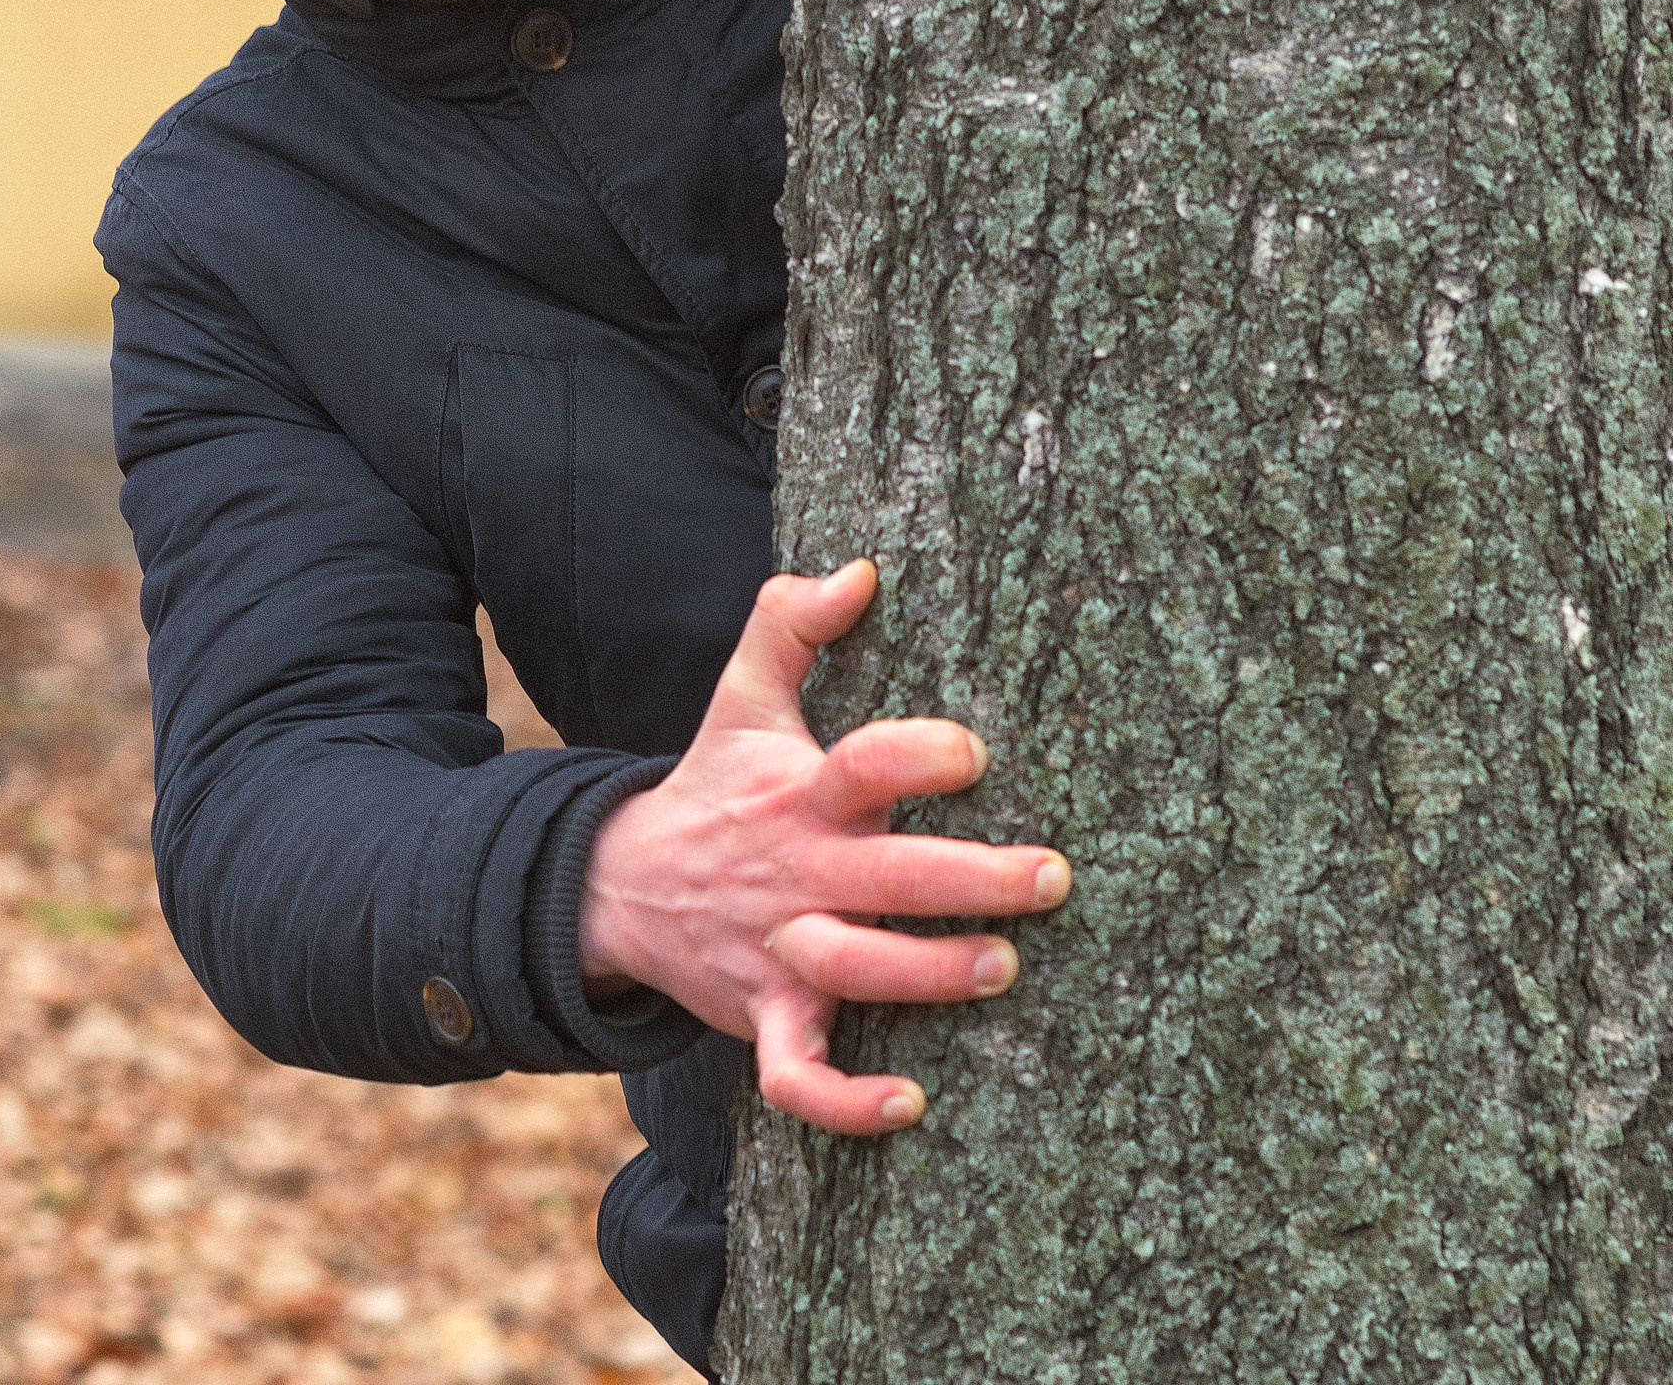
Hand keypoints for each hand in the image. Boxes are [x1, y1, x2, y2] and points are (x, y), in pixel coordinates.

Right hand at [579, 557, 1071, 1135]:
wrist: (621, 886)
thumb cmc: (715, 783)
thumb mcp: (741, 695)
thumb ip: (790, 620)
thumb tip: (860, 569)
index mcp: (802, 793)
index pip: (863, 766)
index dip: (916, 756)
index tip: (975, 753)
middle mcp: (797, 873)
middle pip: (886, 879)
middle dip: (972, 880)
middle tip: (1051, 877)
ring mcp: (779, 951)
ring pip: (854, 972)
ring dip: (928, 975)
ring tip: (1002, 968)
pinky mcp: (765, 1016)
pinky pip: (796, 1076)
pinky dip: (844, 1100)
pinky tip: (909, 1103)